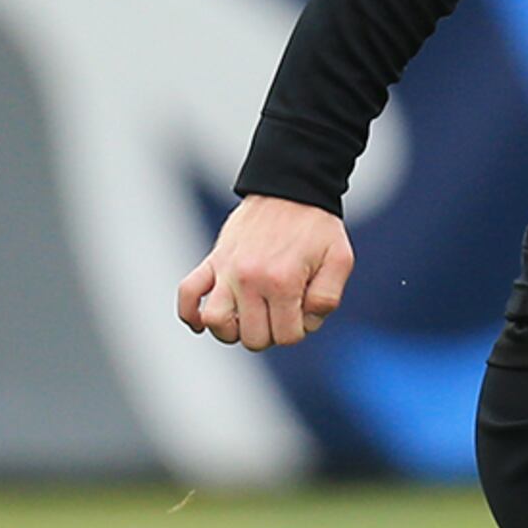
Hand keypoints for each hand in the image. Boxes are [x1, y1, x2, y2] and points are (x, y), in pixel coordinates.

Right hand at [176, 196, 352, 351]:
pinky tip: (203, 322)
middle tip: (280, 311)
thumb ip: (327, 298)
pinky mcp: (214, 260)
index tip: (304, 308)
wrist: (290, 189)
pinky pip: (188, 293)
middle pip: (252, 337)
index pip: (286, 337)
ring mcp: (228, 270)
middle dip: (271, 333)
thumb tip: (305, 322)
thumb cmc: (317, 226)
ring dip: (231, 331)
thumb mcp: (339, 260)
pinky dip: (190, 313)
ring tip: (246, 319)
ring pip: (216, 322)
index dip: (299, 329)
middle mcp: (250, 279)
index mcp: (283, 282)